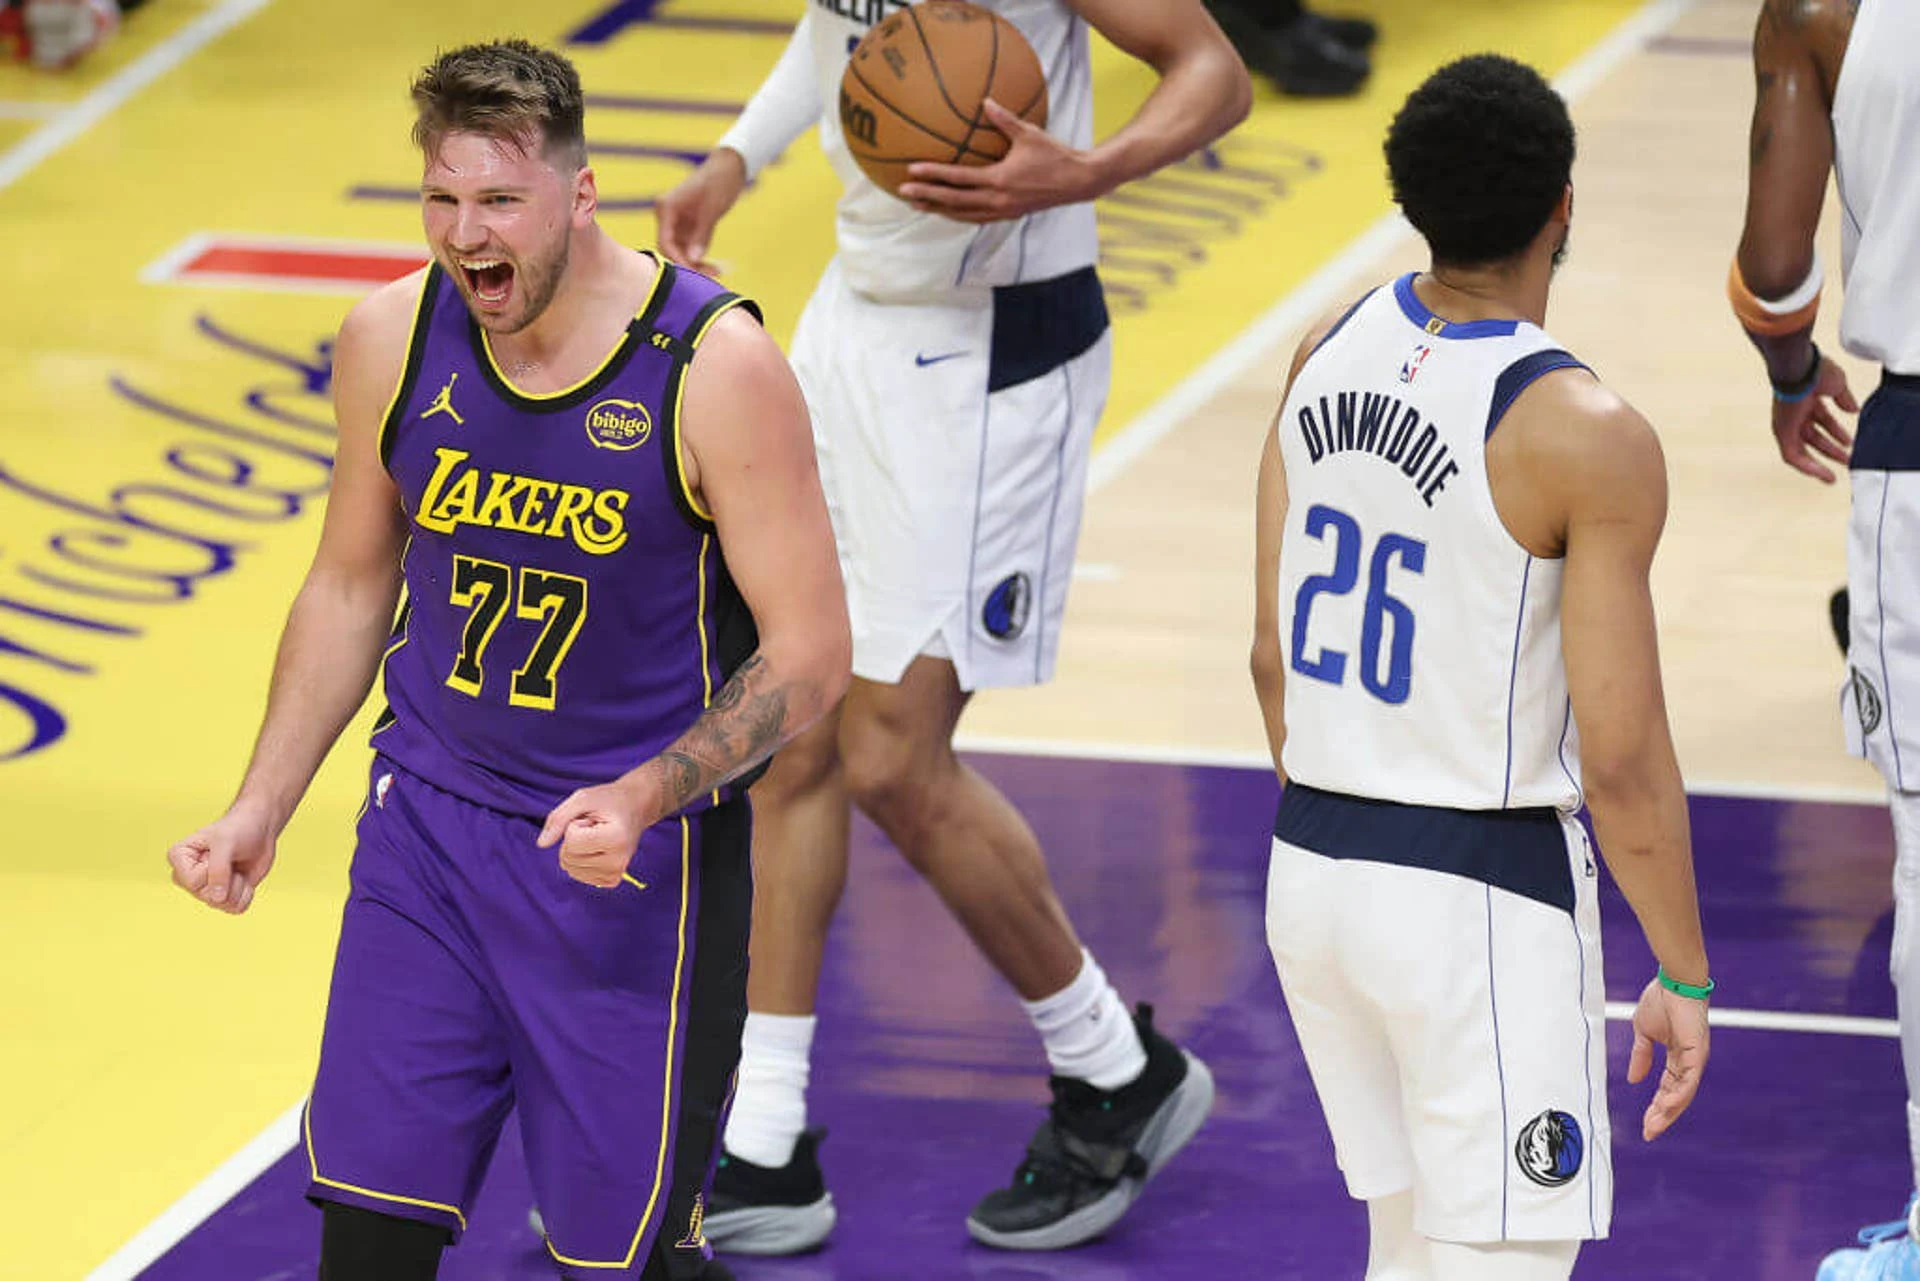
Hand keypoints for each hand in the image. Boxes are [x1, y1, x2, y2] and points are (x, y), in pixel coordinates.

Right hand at [167, 804, 276, 914]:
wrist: (259, 830)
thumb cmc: (238, 829)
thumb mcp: (226, 843)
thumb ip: (218, 869)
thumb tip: (217, 899)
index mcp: (178, 858)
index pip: (193, 882)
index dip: (212, 869)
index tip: (215, 852)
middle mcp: (187, 877)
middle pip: (207, 896)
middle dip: (228, 879)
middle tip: (230, 860)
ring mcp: (204, 889)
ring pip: (222, 904)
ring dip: (239, 886)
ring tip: (236, 867)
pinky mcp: (223, 897)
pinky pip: (236, 909)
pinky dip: (247, 894)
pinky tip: (244, 877)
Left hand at [537, 777, 659, 888]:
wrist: (636, 807)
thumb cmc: (609, 800)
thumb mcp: (582, 798)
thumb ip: (558, 818)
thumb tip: (541, 844)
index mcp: (616, 839)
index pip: (571, 840)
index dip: (574, 824)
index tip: (594, 818)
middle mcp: (619, 861)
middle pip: (568, 857)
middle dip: (574, 838)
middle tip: (595, 826)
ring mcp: (617, 873)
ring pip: (570, 868)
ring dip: (577, 849)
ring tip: (597, 835)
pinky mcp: (613, 880)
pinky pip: (579, 875)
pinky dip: (581, 861)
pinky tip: (598, 848)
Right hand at [654, 148, 746, 275]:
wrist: (729, 168)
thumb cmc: (718, 183)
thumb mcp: (712, 210)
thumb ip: (701, 235)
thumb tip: (693, 258)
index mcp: (667, 208)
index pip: (665, 241)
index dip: (678, 260)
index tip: (693, 273)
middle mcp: (667, 216)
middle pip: (671, 250)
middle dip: (688, 265)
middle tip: (710, 276)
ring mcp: (677, 223)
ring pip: (681, 252)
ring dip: (696, 264)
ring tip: (717, 272)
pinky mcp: (688, 227)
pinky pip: (690, 248)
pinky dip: (701, 257)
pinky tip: (715, 267)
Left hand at [897, 99, 1099, 223]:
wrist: (1078, 182)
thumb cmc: (1055, 155)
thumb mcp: (1029, 133)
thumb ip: (1004, 119)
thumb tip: (985, 101)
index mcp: (999, 180)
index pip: (958, 179)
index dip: (933, 175)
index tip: (912, 170)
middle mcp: (998, 200)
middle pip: (954, 201)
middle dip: (928, 196)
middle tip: (904, 192)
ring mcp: (1003, 211)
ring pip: (963, 214)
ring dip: (939, 209)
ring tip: (918, 204)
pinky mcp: (1009, 214)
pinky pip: (977, 217)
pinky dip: (959, 214)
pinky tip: (947, 210)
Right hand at [1626, 977, 1709, 1139]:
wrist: (1673, 981)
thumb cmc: (1661, 1000)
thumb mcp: (1643, 1033)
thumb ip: (1640, 1056)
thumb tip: (1632, 1079)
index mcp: (1676, 1057)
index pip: (1666, 1088)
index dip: (1656, 1106)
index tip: (1644, 1124)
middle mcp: (1688, 1062)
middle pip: (1676, 1097)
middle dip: (1662, 1116)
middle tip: (1648, 1133)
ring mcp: (1694, 1058)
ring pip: (1683, 1093)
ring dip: (1669, 1111)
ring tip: (1654, 1125)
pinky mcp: (1697, 1052)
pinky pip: (1689, 1079)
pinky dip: (1678, 1094)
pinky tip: (1667, 1105)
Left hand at [1773, 355, 1857, 482]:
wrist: (1800, 369)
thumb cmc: (1815, 371)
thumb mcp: (1837, 385)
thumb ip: (1844, 399)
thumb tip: (1853, 410)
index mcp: (1807, 399)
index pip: (1822, 420)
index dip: (1836, 432)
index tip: (1849, 443)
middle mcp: (1795, 413)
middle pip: (1813, 436)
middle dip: (1832, 448)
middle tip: (1847, 459)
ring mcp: (1787, 424)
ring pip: (1804, 449)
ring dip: (1823, 459)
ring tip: (1839, 469)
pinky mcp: (1782, 434)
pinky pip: (1793, 456)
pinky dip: (1808, 466)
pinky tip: (1824, 474)